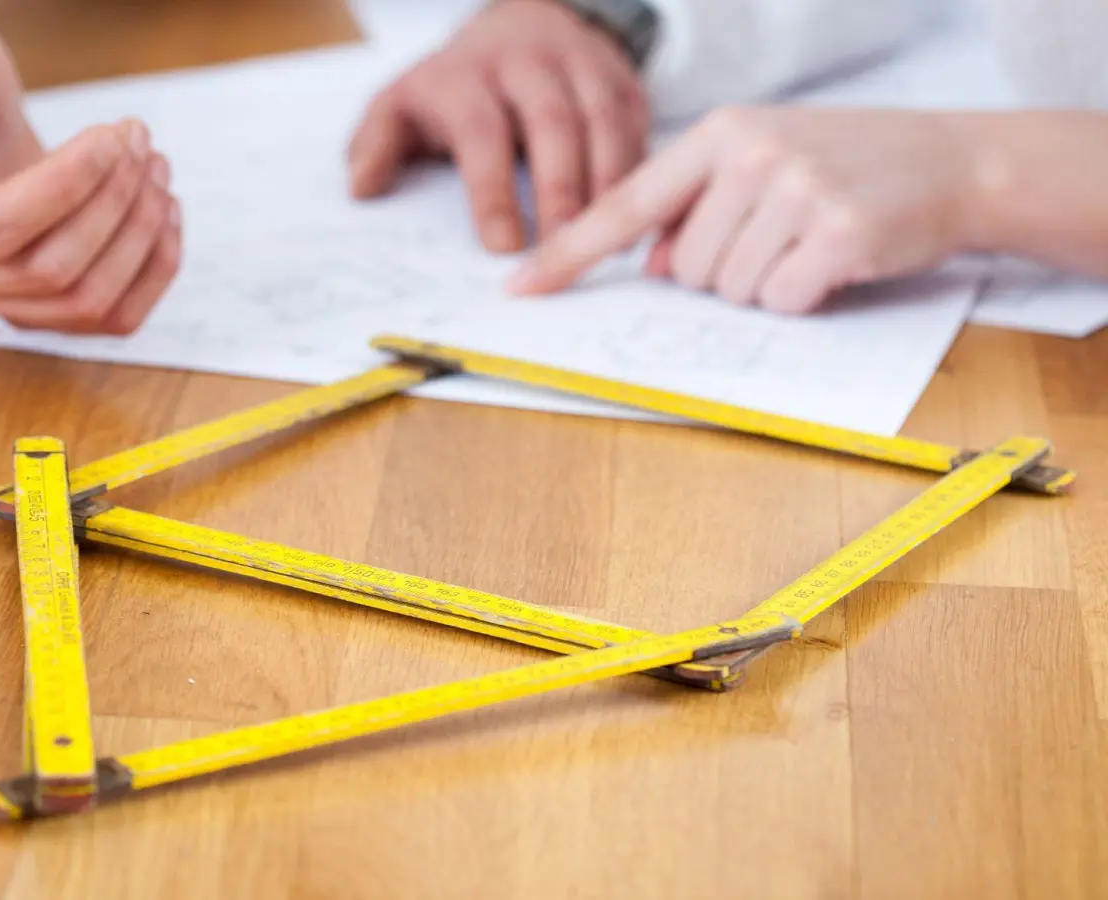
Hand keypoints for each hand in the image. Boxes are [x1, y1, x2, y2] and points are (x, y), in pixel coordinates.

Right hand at [0, 17, 181, 334]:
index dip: (63, 187)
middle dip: (114, 202)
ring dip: (140, 236)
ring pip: (86, 301)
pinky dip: (152, 270)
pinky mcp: (42, 309)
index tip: (110, 137)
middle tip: (140, 141)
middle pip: (48, 271)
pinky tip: (165, 213)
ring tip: (157, 167)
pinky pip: (110, 317)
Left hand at [346, 0, 648, 251]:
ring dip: (608, 184)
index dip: (492, 191)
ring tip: (607, 244)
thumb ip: (375, 144)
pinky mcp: (620, 80)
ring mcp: (580, 66)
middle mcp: (526, 63)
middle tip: (562, 249)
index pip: (481, 131)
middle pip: (552, 123)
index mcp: (466, 75)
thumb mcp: (401, 104)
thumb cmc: (456, 86)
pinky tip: (638, 219)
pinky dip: (640, 173)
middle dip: (560, 190)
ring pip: (603, 122)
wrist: (522, 24)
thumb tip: (362, 188)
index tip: (502, 247)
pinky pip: (637, 124)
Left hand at [508, 107, 982, 312]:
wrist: (955, 160)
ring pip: (731, 290)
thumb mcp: (764, 165)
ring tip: (812, 242)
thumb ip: (701, 209)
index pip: (624, 204)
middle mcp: (750, 156)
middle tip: (783, 238)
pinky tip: (835, 261)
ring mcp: (794, 191)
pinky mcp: (835, 232)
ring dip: (767, 286)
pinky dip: (804, 297)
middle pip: (688, 268)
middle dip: (728, 273)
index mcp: (719, 135)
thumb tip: (660, 267)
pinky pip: (781, 300)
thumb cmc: (846, 166)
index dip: (569, 252)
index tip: (521, 288)